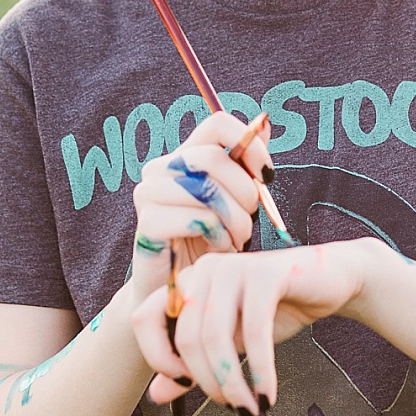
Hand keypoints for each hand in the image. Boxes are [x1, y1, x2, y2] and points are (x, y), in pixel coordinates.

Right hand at [126, 110, 271, 298]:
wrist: (181, 293)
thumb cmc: (211, 243)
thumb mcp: (235, 201)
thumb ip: (245, 164)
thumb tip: (263, 122)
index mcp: (182, 157)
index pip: (217, 124)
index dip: (250, 145)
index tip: (267, 176)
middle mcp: (159, 169)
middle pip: (213, 159)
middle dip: (245, 193)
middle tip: (250, 221)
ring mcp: (148, 195)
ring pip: (209, 192)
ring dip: (236, 222)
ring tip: (236, 240)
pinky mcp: (148, 224)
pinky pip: (200, 219)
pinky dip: (220, 238)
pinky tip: (219, 249)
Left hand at [130, 237, 385, 414]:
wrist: (327, 281)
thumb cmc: (272, 312)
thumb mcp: (228, 343)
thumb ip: (191, 366)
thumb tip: (154, 397)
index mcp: (185, 283)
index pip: (143, 318)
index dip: (157, 357)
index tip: (185, 385)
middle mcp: (202, 270)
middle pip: (186, 337)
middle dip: (207, 381)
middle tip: (231, 407)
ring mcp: (232, 267)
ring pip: (215, 336)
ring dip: (232, 382)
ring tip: (249, 408)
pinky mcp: (265, 273)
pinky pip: (254, 332)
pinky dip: (260, 371)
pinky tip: (268, 395)